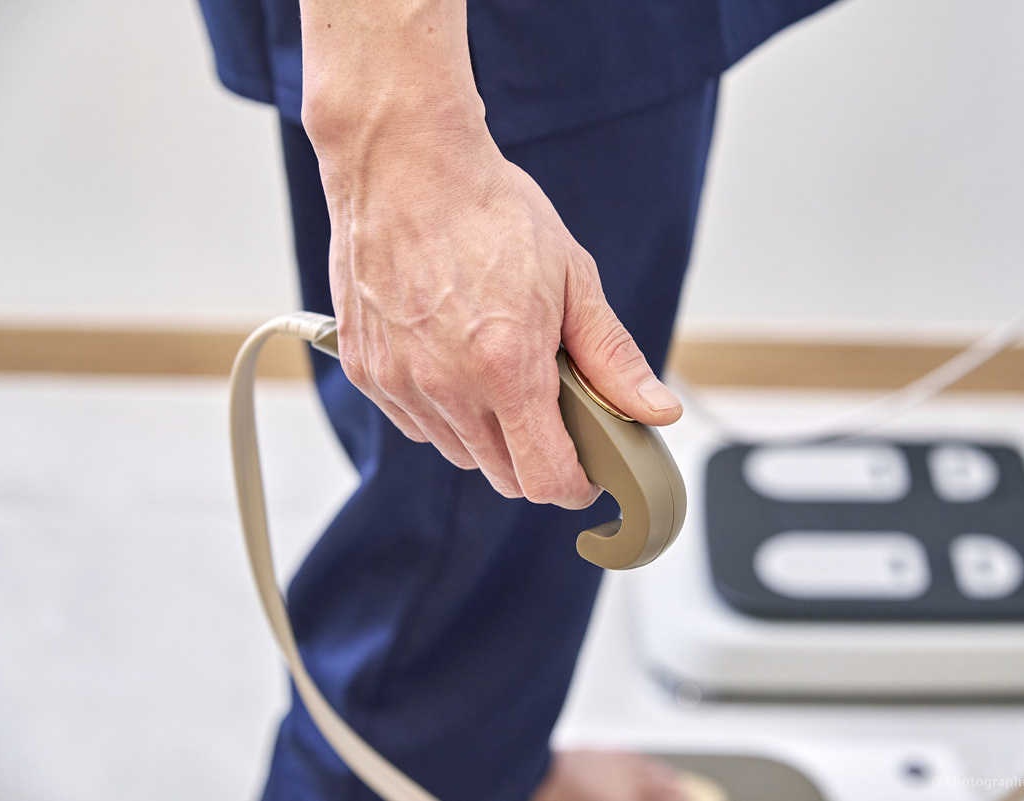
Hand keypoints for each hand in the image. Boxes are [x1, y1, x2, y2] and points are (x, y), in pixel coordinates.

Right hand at [300, 0, 681, 508]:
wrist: (404, 163)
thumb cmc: (488, 210)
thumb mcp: (572, 277)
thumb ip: (611, 357)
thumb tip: (657, 410)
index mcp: (507, 367)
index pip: (545, 479)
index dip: (575, 485)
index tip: (587, 471)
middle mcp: (447, 386)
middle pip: (503, 477)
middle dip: (536, 459)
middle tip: (550, 410)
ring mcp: (400, 382)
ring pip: (458, 453)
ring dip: (488, 435)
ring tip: (497, 371)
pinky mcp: (366, 371)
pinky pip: (416, 424)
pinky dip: (442, 411)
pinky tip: (453, 360)